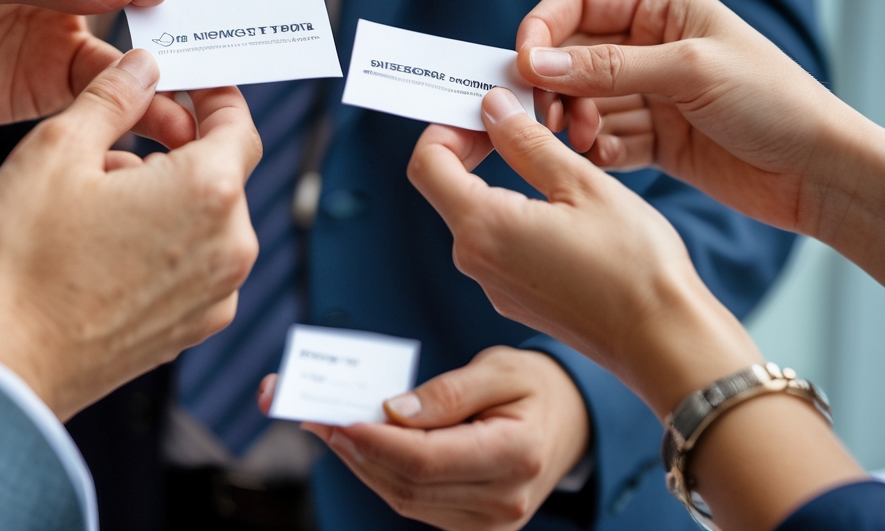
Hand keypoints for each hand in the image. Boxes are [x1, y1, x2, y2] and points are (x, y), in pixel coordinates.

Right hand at [0, 49, 261, 419]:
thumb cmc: (19, 260)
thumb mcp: (56, 148)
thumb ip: (113, 96)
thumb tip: (145, 67)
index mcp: (208, 193)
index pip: (238, 123)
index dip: (212, 95)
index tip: (185, 81)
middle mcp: (229, 249)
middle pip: (219, 172)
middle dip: (172, 146)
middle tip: (108, 139)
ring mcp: (213, 298)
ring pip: (201, 218)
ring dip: (160, 195)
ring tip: (88, 199)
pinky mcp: (187, 332)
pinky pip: (188, 263)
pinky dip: (157, 241)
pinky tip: (97, 245)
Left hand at [261, 348, 589, 530]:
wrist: (569, 423)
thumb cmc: (533, 387)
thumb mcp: (499, 368)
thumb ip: (449, 391)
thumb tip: (392, 411)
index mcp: (516, 455)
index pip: (428, 460)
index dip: (376, 442)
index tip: (336, 417)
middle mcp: (504, 501)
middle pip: (409, 485)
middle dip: (355, 450)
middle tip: (315, 414)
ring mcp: (489, 523)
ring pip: (404, 499)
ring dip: (360, 463)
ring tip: (327, 425)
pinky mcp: (473, 527)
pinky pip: (414, 503)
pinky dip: (381, 474)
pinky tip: (359, 444)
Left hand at [409, 92, 870, 530]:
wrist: (666, 344)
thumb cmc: (634, 265)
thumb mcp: (582, 184)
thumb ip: (527, 142)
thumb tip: (492, 108)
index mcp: (483, 227)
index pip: (427, 164)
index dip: (449, 128)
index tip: (488, 113)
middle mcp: (477, 261)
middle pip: (448, 189)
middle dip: (478, 149)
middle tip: (524, 125)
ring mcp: (496, 286)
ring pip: (478, 216)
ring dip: (501, 180)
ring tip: (555, 163)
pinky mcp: (519, 299)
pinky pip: (501, 245)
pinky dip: (517, 214)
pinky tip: (564, 208)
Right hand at [515, 0, 884, 386]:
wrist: (824, 173)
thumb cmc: (775, 104)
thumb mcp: (689, 72)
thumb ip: (608, 68)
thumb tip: (534, 62)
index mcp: (663, 9)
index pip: (577, 4)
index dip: (541, 29)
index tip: (521, 65)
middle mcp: (653, 46)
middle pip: (571, 56)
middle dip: (552, 85)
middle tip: (544, 117)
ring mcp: (654, 95)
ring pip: (584, 102)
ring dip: (574, 122)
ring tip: (585, 142)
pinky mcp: (658, 140)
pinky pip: (606, 140)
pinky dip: (598, 151)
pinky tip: (606, 160)